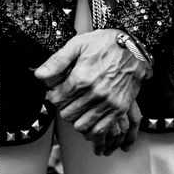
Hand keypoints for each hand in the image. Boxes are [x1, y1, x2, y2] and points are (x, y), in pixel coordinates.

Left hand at [34, 31, 147, 147]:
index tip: (56, 92)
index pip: (57, 99)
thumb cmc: (106, 43)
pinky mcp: (119, 109)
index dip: (53, 96)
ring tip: (77, 109)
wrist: (134, 48)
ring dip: (76, 119)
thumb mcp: (78, 43)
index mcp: (82, 77)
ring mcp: (108, 102)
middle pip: (67, 114)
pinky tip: (88, 120)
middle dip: (63, 108)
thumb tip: (39, 74)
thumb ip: (57, 61)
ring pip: (81, 125)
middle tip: (66, 100)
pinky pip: (100, 130)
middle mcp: (95, 92)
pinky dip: (91, 130)